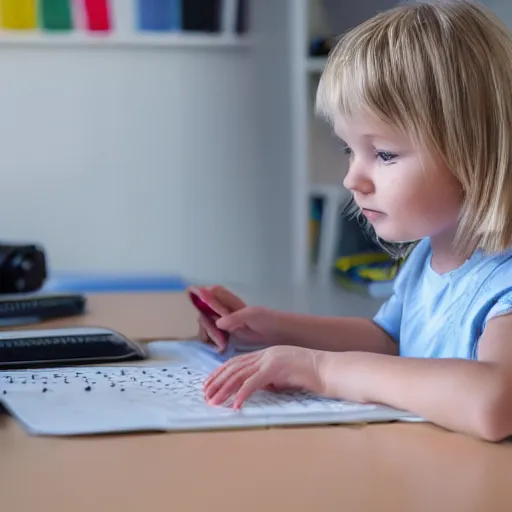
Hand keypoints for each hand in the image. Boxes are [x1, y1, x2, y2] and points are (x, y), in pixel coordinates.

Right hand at [190, 285, 284, 352]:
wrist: (277, 334)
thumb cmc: (268, 320)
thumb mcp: (252, 316)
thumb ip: (234, 317)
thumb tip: (218, 322)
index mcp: (229, 299)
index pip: (210, 292)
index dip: (200, 295)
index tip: (195, 301)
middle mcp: (223, 307)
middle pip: (203, 311)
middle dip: (208, 325)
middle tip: (219, 337)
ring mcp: (223, 319)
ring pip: (205, 324)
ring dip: (210, 335)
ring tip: (222, 344)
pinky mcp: (224, 332)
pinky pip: (210, 335)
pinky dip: (213, 341)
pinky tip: (222, 346)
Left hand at [203, 346, 324, 408]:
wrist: (329, 369)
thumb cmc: (312, 374)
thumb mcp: (285, 375)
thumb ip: (270, 378)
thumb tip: (259, 387)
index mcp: (267, 353)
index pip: (238, 361)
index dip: (221, 372)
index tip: (209, 383)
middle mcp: (265, 354)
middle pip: (234, 366)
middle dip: (217, 381)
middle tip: (205, 394)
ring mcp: (270, 359)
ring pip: (240, 374)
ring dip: (224, 389)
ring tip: (214, 402)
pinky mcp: (276, 369)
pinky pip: (254, 383)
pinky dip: (242, 394)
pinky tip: (235, 405)